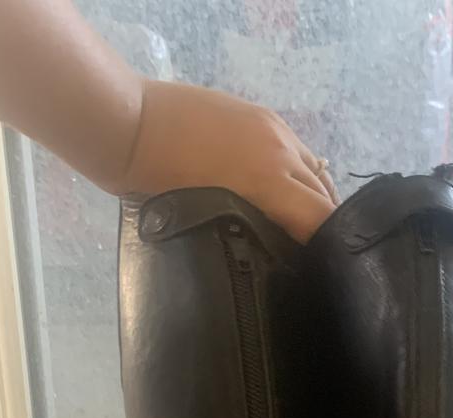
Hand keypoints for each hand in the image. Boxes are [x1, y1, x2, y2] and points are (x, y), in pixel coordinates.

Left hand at [115, 80, 336, 242]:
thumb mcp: (206, 218)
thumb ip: (250, 230)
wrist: (127, 123)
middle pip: (323, 194)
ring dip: (312, 195)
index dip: (326, 246)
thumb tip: (272, 248)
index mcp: (270, 180)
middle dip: (323, 222)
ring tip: (302, 220)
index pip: (321, 219)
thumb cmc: (155, 181)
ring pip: (313, 169)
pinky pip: (294, 148)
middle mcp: (281, 151)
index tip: (320, 269)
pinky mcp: (258, 114)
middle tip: (312, 251)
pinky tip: (281, 186)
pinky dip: (296, 172)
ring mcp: (272, 128)